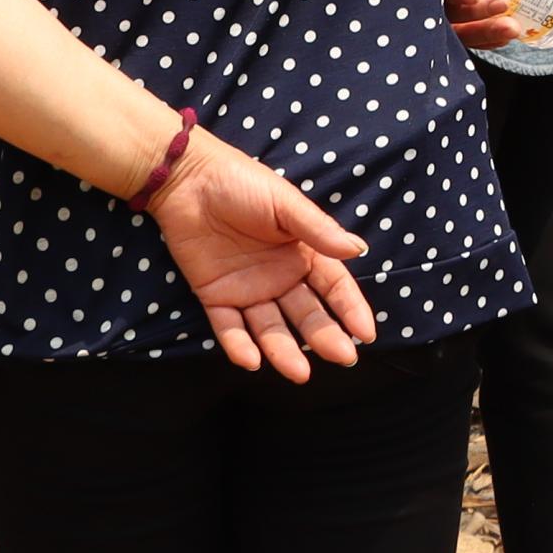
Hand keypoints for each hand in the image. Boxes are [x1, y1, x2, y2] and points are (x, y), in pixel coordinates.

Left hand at [148, 134, 376, 379]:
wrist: (186, 178)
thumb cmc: (241, 182)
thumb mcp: (285, 203)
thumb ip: (319, 230)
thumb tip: (360, 250)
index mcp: (302, 252)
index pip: (333, 286)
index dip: (350, 308)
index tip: (366, 332)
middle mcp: (279, 276)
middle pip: (306, 313)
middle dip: (325, 336)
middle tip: (342, 357)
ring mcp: (247, 289)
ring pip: (271, 328)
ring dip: (284, 351)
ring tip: (299, 373)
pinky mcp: (215, 297)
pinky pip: (229, 328)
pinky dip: (239, 346)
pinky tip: (252, 360)